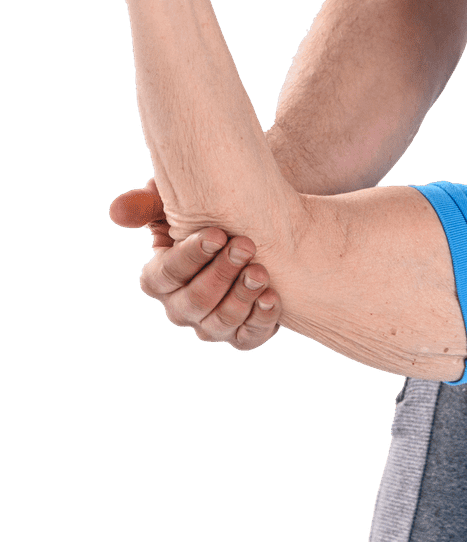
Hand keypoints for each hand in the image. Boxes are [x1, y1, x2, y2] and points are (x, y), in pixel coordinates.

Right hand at [110, 179, 281, 349]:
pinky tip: (272, 298)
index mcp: (160, 278)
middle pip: (195, 301)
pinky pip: (248, 337)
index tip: (217, 234)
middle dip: (221, 273)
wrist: (254, 231)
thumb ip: (148, 205)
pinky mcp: (242, 334)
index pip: (167, 274)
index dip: (191, 256)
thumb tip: (119, 211)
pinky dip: (261, 320)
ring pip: (220, 322)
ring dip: (241, 297)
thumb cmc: (208, 216)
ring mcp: (210, 325)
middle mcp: (181, 308)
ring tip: (260, 272)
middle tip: (245, 246)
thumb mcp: (177, 205)